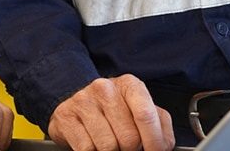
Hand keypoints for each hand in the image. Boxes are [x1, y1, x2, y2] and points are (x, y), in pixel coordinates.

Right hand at [47, 75, 173, 150]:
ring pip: (108, 146)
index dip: (154, 142)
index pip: (146, 115)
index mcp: (129, 85)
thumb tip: (163, 146)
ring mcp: (84, 101)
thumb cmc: (113, 109)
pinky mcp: (66, 117)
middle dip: (131, 149)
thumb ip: (159, 125)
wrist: (75, 102)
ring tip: (110, 143)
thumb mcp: (139, 110)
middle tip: (127, 146)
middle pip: (128, 137)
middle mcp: (105, 89)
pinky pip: (87, 149)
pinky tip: (94, 142)